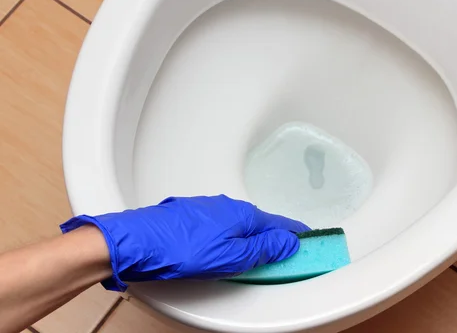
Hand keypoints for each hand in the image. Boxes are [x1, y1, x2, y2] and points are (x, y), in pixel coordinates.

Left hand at [60, 195, 309, 290]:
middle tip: (286, 254)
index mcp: (243, 216)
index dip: (296, 234)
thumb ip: (263, 250)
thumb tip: (289, 242)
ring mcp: (208, 209)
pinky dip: (233, 236)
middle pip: (261, 224)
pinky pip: (224, 225)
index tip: (311, 240)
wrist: (136, 242)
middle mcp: (228, 207)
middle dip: (275, 237)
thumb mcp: (231, 258)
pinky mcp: (192, 216)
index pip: (280, 225)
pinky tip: (227, 247)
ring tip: (258, 255)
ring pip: (240, 225)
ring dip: (252, 238)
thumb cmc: (182, 250)